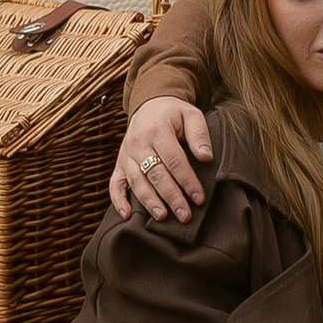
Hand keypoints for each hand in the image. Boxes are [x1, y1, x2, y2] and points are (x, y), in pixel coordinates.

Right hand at [112, 95, 213, 221]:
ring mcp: (127, 154)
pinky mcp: (120, 163)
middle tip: (185, 215)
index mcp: (158, 130)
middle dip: (171, 196)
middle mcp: (139, 143)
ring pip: (137, 181)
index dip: (187, 180)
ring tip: (162, 217)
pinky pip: (115, 183)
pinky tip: (127, 215)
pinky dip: (118, 200)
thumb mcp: (191, 115)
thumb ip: (200, 135)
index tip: (199, 198)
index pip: (174, 160)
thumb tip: (206, 158)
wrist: (149, 105)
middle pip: (156, 174)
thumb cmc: (174, 114)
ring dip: (149, 201)